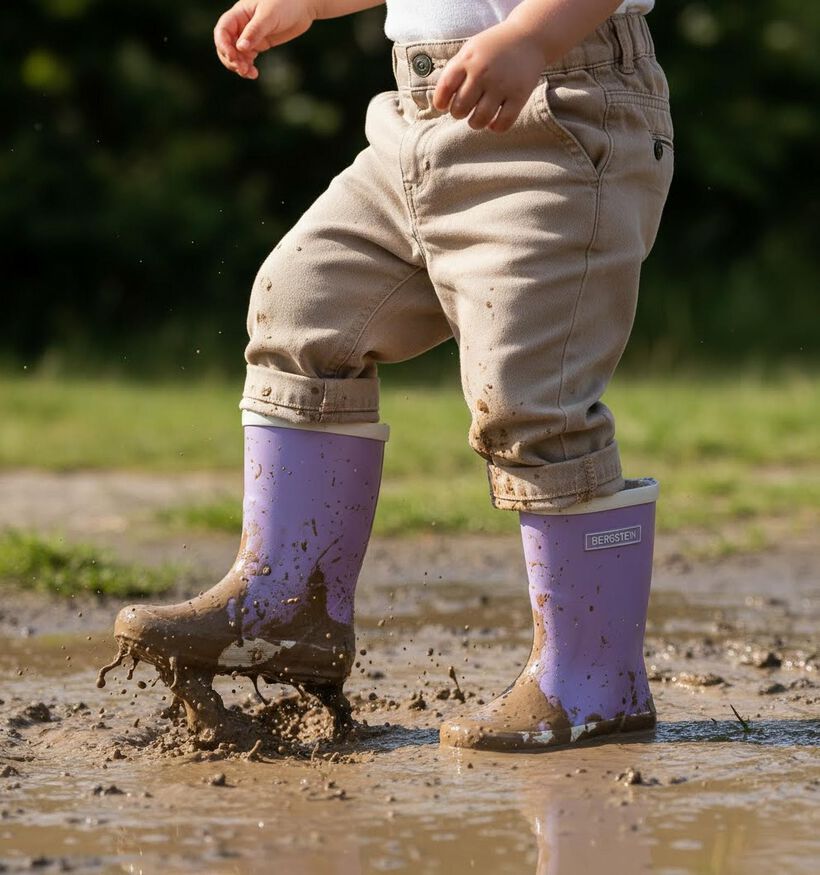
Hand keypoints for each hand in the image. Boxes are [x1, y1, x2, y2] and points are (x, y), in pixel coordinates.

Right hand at [214, 0, 316, 78]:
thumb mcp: (269, 16)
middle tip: (242, 69)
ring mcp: (250, 35)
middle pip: (226, 45)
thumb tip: (240, 48)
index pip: (223, 30)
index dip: (223, 45)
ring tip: (250, 74)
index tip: (233, 57)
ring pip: (236, 54)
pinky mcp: (259, 44)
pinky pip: (247, 58)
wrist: (303, 5)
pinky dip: (248, 67)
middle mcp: (241, 25)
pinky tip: (254, 74)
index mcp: (239, 14)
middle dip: (231, 59)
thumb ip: (255, 31)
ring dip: (239, 65)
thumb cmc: (285, 3)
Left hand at [432, 20, 546, 132]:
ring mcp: (502, 85)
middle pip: (460, 109)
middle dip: (458, 113)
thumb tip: (441, 102)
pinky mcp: (519, 96)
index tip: (444, 106)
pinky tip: (493, 122)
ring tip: (477, 118)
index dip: (441, 102)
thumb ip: (455, 71)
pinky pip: (502, 124)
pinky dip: (495, 127)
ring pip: (480, 120)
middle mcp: (483, 72)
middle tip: (465, 109)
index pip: (444, 89)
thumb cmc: (494, 48)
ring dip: (475, 123)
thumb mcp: (470, 50)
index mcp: (467, 60)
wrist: (529, 38)